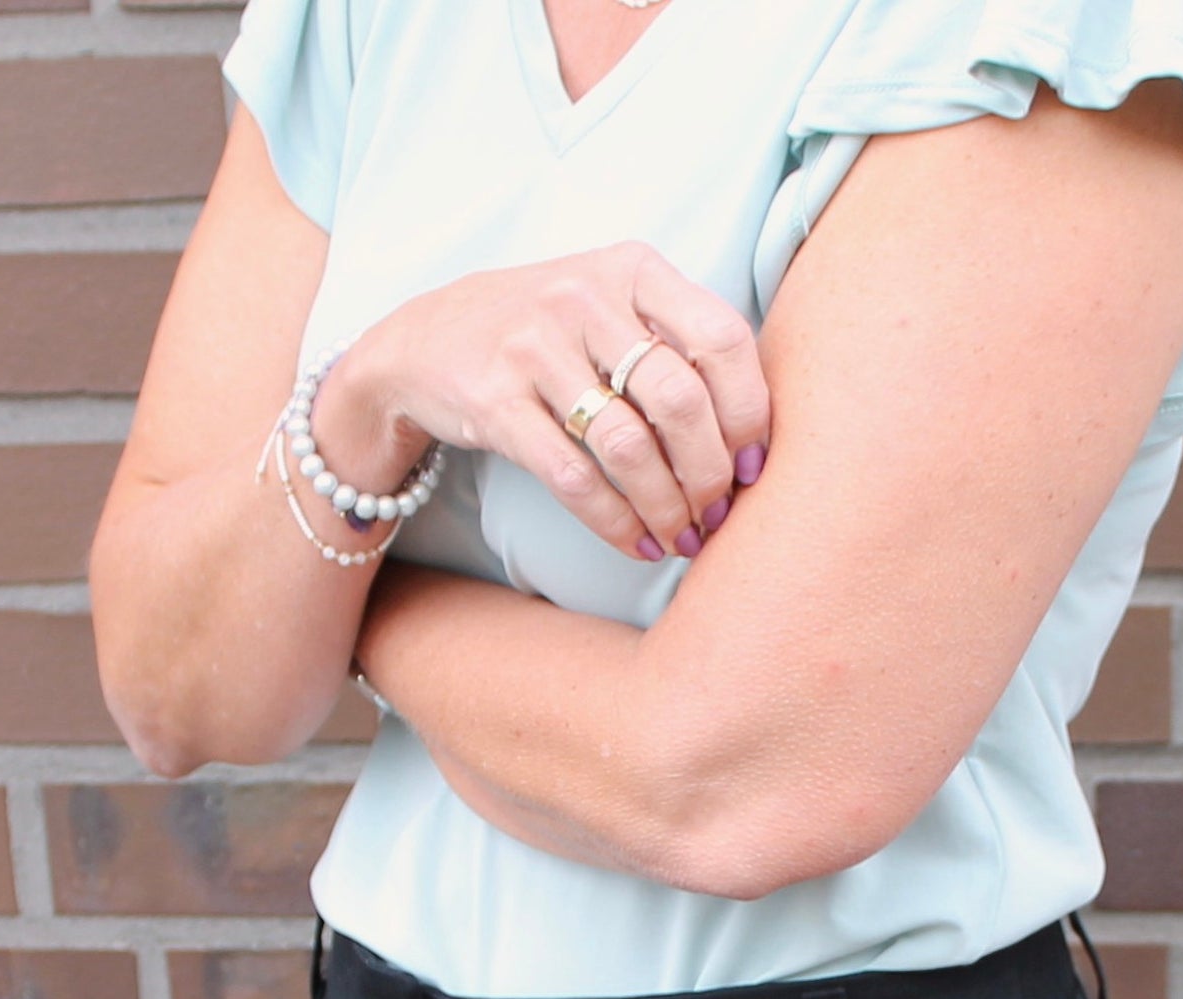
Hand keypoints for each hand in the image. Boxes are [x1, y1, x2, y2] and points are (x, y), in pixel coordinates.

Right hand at [318, 243, 769, 561]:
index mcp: (633, 269)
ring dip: (667, 508)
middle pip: (680, 400)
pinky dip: (616, 524)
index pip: (722, 338)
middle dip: (711, 474)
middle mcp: (585, 296)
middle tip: (719, 515)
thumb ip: (679, 345)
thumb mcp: (613, 306)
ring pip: (629, 446)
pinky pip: (574, 478)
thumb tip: (757, 438)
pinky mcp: (495, 400)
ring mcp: (534, 346)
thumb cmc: (548, 335)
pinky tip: (638, 545)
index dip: (750, 413)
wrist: (425, 342)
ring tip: (683, 538)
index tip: (755, 466)